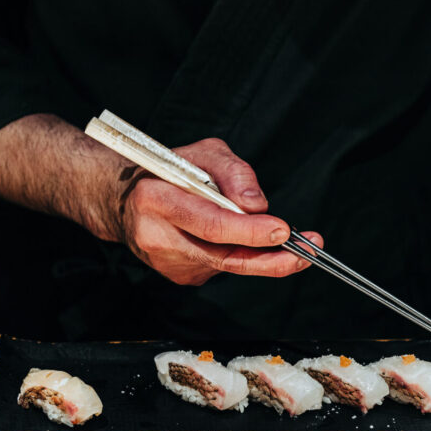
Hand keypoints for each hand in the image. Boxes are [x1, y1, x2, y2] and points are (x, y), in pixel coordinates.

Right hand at [118, 137, 321, 285]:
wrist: (123, 203)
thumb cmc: (167, 172)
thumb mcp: (200, 153)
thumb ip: (232, 171)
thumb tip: (257, 205)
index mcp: (156, 200)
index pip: (210, 223)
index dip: (249, 231)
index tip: (283, 230)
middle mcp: (158, 238)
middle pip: (224, 257)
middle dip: (271, 259)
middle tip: (307, 253)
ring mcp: (169, 264)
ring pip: (228, 264)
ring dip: (263, 254)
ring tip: (284, 238)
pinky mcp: (181, 276)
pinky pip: (222, 266)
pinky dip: (241, 253)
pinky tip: (239, 238)